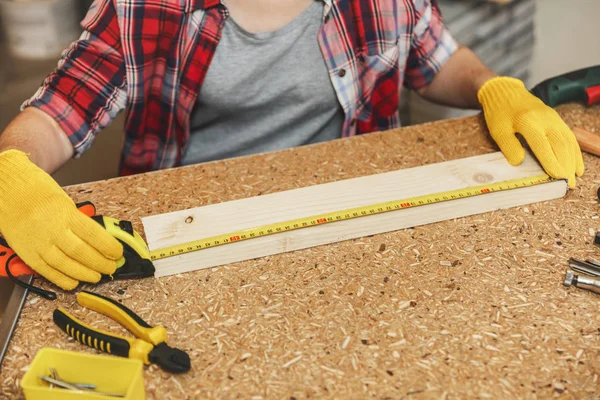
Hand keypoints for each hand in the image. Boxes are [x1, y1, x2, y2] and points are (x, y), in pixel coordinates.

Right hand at [0, 150, 122, 289]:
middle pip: (81, 252)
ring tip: (97, 276)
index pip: (93, 235)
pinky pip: (46, 271)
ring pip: (65, 265)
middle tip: (111, 267)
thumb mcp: (64, 201)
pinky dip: (62, 279)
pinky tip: (74, 282)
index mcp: (65, 213)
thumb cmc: (36, 191)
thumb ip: (78, 221)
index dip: (108, 247)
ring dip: (84, 273)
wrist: (7, 189)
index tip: (118, 253)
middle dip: (100, 263)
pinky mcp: (26, 253)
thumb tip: (99, 239)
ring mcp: (38, 243)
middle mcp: (51, 229)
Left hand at [477, 76, 583, 187]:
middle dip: (566, 166)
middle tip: (568, 184)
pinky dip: (575, 152)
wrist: (505, 92)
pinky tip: (578, 165)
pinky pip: (569, 137)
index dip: (551, 161)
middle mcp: (545, 119)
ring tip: (575, 178)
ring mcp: (553, 119)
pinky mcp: (557, 120)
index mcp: (528, 121)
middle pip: (560, 144)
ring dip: (573, 161)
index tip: (558, 176)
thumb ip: (508, 146)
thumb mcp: (498, 130)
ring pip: (568, 141)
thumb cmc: (500, 113)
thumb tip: (519, 162)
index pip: (542, 144)